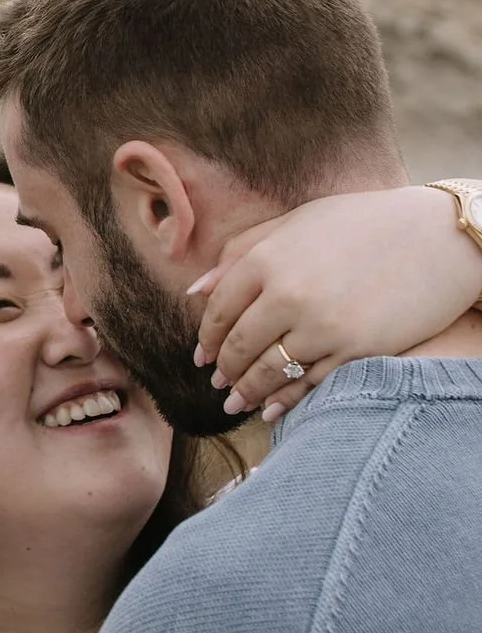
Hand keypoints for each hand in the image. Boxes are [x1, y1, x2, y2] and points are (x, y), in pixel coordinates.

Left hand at [190, 186, 481, 421]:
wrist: (437, 236)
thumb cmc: (363, 223)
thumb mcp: (297, 223)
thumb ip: (242, 251)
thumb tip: (195, 290)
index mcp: (267, 258)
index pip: (219, 309)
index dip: (207, 336)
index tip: (202, 354)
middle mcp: (288, 294)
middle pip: (238, 346)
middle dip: (224, 368)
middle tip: (217, 381)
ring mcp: (321, 327)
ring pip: (267, 371)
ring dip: (246, 392)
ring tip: (235, 402)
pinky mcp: (355, 350)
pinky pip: (307, 384)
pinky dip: (284, 401)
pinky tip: (271, 410)